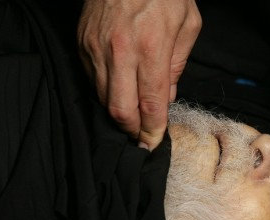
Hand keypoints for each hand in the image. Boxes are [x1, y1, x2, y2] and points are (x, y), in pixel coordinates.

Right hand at [78, 0, 200, 149]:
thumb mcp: (187, 25)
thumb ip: (177, 65)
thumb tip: (166, 97)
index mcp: (151, 48)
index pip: (150, 104)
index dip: (152, 130)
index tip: (153, 143)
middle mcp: (120, 51)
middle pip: (119, 110)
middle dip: (131, 131)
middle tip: (141, 137)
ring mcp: (96, 48)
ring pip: (102, 98)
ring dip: (118, 113)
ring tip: (131, 117)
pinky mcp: (82, 43)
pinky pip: (92, 79)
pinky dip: (106, 91)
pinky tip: (119, 90)